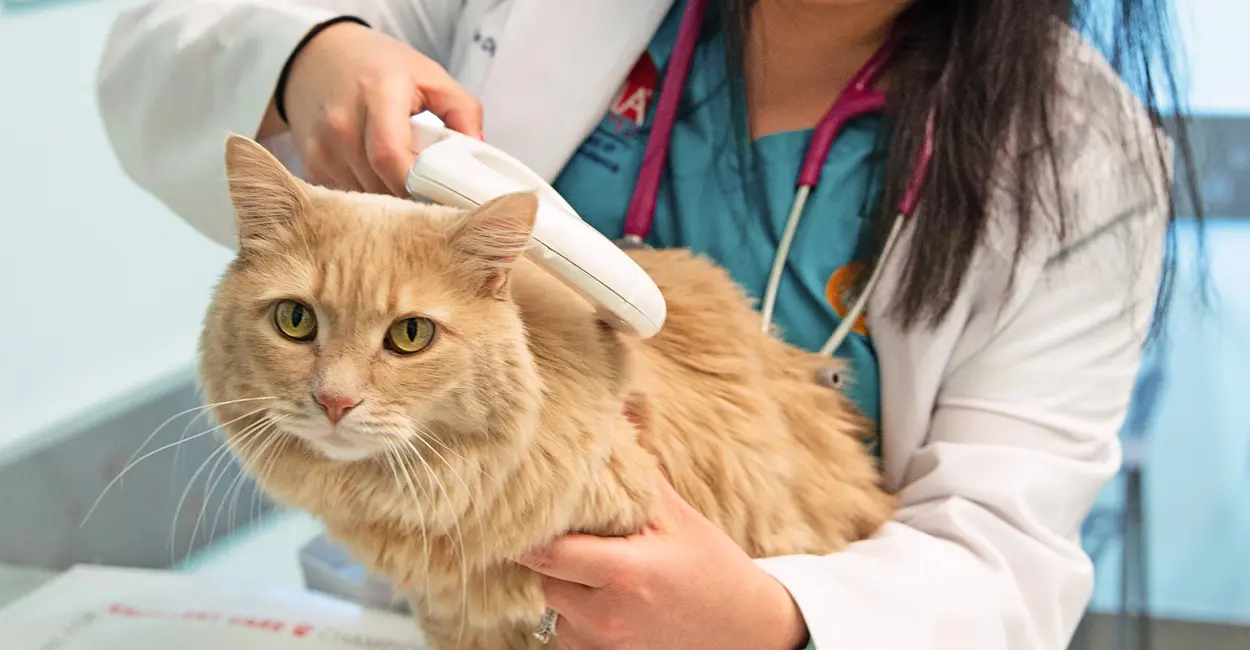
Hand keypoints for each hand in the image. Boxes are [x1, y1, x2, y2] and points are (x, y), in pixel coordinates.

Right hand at [274, 21, 482, 194]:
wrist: (318, 57)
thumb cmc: (379, 66)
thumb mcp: (429, 76)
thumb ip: (462, 111)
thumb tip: (479, 152)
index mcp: (377, 93)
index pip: (391, 156)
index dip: (416, 185)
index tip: (441, 194)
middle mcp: (341, 121)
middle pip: (379, 183)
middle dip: (411, 198)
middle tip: (434, 197)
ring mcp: (321, 144)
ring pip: (363, 197)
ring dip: (390, 201)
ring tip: (408, 186)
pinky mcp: (311, 162)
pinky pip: (346, 196)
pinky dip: (368, 197)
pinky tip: (380, 180)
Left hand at [517, 477, 809, 649]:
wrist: (746, 633)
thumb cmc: (714, 571)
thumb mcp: (680, 518)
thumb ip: (639, 473)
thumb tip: (621, 409)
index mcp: (625, 574)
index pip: (546, 552)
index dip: (531, 530)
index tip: (528, 510)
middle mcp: (606, 616)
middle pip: (544, 577)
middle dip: (555, 554)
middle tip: (582, 534)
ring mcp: (603, 644)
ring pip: (552, 606)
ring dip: (566, 585)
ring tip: (603, 569)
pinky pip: (567, 631)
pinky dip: (578, 612)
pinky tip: (610, 596)